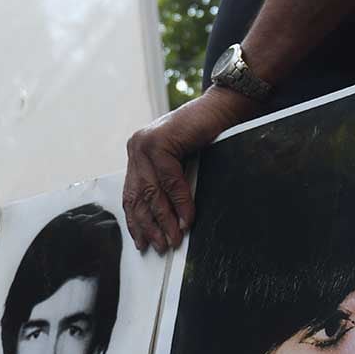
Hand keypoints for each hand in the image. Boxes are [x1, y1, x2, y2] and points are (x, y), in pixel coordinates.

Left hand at [122, 87, 257, 253]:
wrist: (224, 107)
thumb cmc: (206, 136)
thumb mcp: (180, 163)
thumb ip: (166, 184)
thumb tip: (164, 220)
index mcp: (138, 153)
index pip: (131, 194)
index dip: (136, 221)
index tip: (142, 242)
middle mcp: (137, 148)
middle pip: (138, 196)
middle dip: (150, 225)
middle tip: (159, 246)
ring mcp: (145, 144)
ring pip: (153, 192)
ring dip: (165, 219)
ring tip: (174, 238)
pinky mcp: (160, 143)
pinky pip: (170, 182)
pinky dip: (180, 204)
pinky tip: (187, 220)